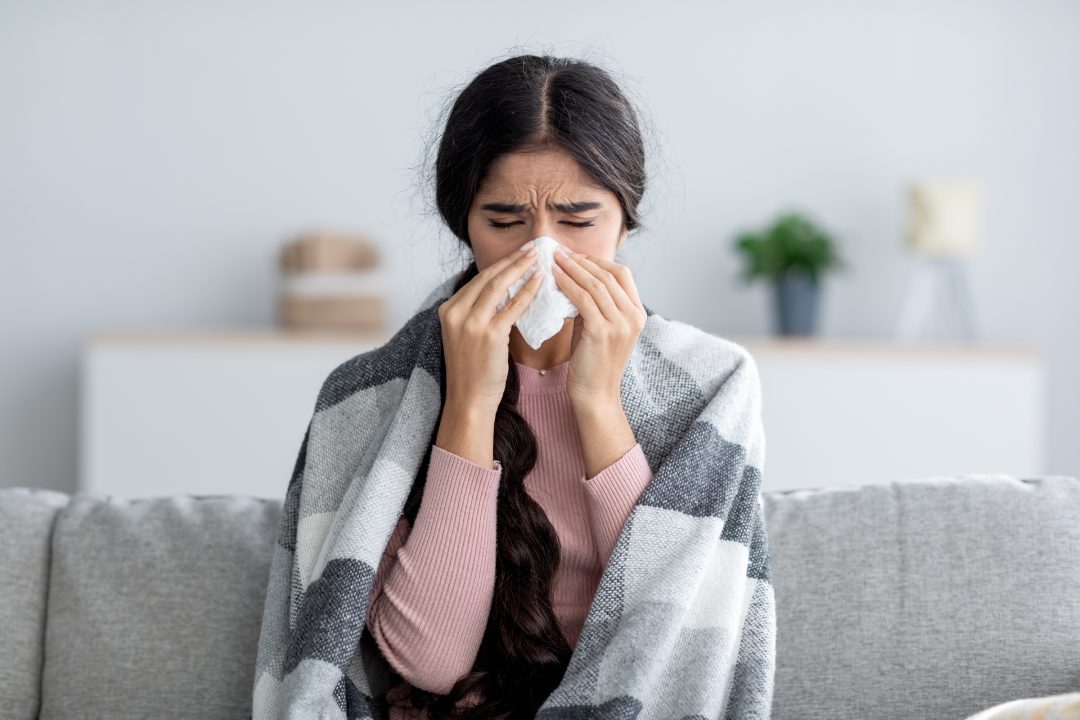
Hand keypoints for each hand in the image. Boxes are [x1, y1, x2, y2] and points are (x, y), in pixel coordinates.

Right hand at [438, 243, 543, 417]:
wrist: (469, 399)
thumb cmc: (473, 371)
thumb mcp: (467, 335)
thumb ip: (479, 313)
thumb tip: (505, 292)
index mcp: (448, 310)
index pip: (478, 280)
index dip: (501, 265)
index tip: (519, 254)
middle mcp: (455, 312)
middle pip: (487, 277)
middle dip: (512, 260)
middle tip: (533, 247)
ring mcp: (470, 323)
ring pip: (498, 286)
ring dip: (520, 268)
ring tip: (538, 257)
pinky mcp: (488, 335)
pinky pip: (512, 307)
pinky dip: (527, 291)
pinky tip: (540, 281)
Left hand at [551, 249, 646, 405]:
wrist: (596, 395)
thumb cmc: (593, 363)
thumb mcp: (599, 328)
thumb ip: (595, 305)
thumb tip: (574, 280)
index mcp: (637, 314)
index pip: (622, 275)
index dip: (598, 261)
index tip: (575, 255)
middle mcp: (634, 316)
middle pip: (609, 275)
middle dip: (583, 261)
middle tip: (560, 252)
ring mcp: (621, 324)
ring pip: (596, 284)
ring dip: (573, 268)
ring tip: (554, 259)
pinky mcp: (603, 332)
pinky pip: (583, 299)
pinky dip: (568, 284)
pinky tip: (554, 277)